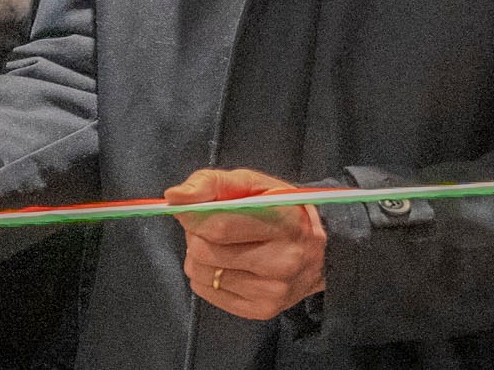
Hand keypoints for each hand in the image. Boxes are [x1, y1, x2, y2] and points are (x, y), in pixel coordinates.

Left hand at [168, 168, 325, 320]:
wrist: (319, 252)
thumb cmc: (277, 209)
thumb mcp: (251, 184)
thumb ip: (211, 183)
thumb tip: (174, 196)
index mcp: (285, 222)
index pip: (219, 226)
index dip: (193, 217)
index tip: (189, 210)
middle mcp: (284, 261)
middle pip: (205, 251)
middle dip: (195, 235)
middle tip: (210, 228)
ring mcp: (274, 291)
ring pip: (201, 273)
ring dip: (198, 256)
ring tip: (220, 246)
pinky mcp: (263, 310)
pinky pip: (206, 292)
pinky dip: (206, 276)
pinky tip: (225, 266)